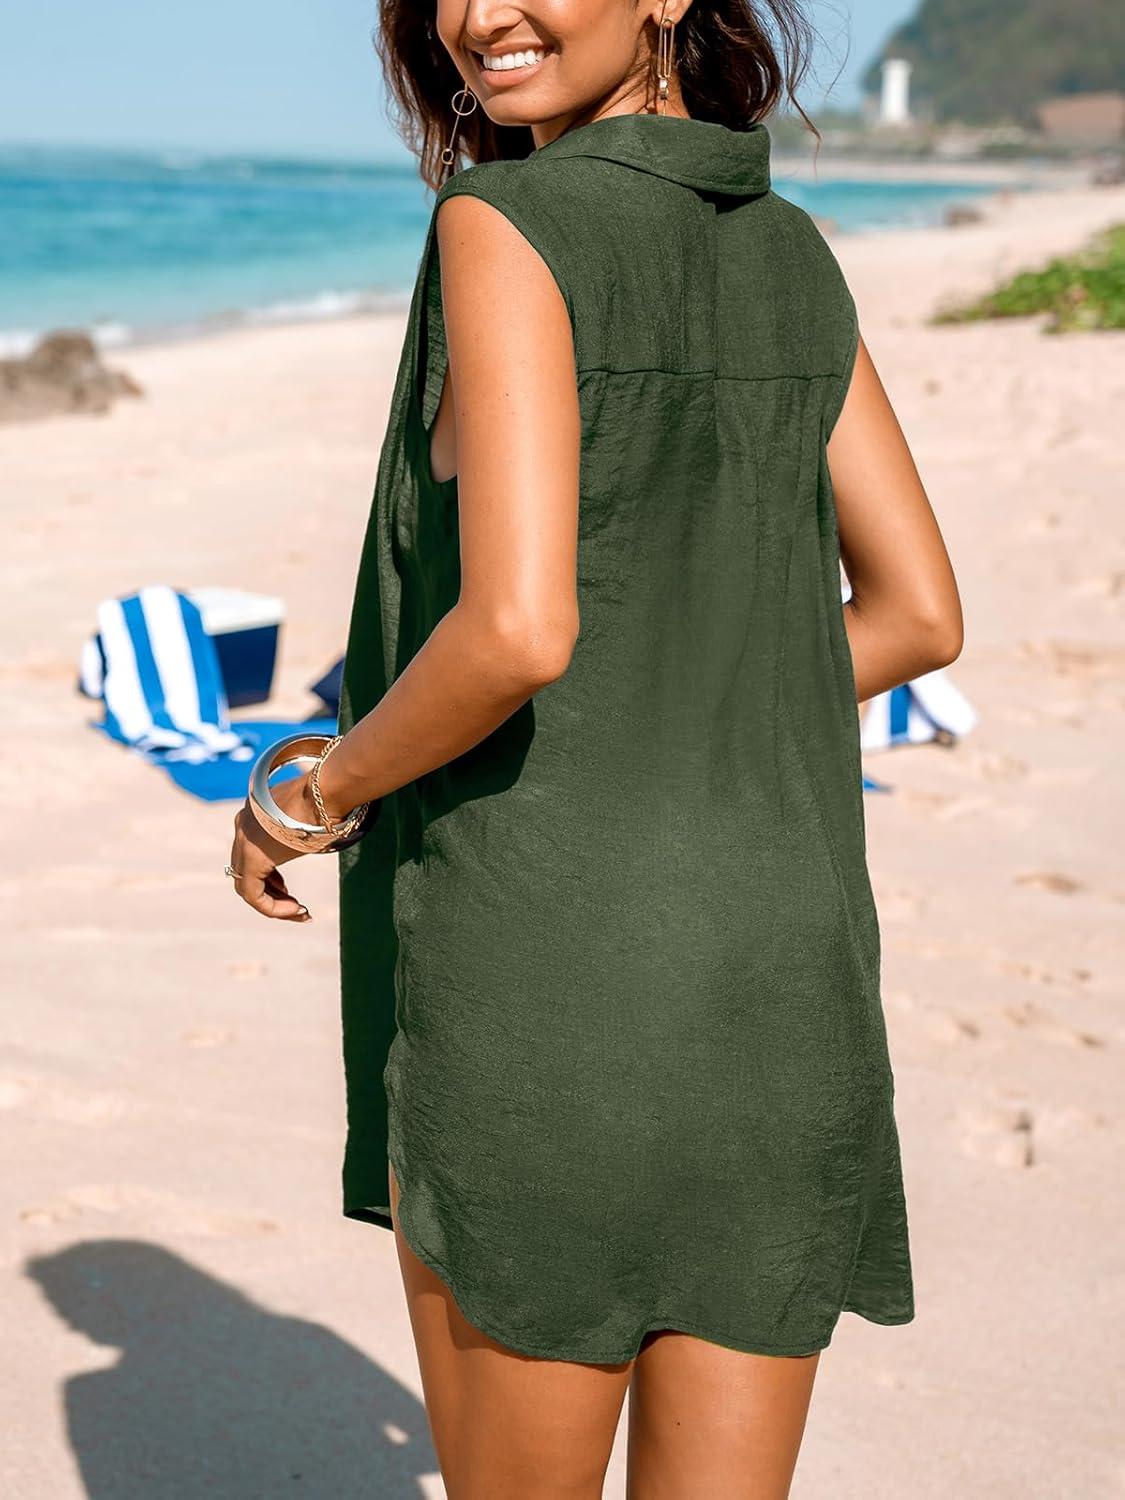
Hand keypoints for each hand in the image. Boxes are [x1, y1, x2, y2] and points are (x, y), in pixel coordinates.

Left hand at [228, 772, 316, 921]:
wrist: (324, 793)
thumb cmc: (325, 802)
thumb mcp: (305, 817)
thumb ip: (299, 828)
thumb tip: (317, 828)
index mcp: (252, 815)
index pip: (253, 856)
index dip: (273, 881)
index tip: (293, 895)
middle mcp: (241, 827)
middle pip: (248, 872)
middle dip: (273, 893)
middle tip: (297, 906)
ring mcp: (243, 841)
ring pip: (247, 886)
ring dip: (274, 903)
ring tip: (299, 912)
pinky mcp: (251, 857)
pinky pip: (252, 894)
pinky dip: (272, 907)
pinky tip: (295, 910)